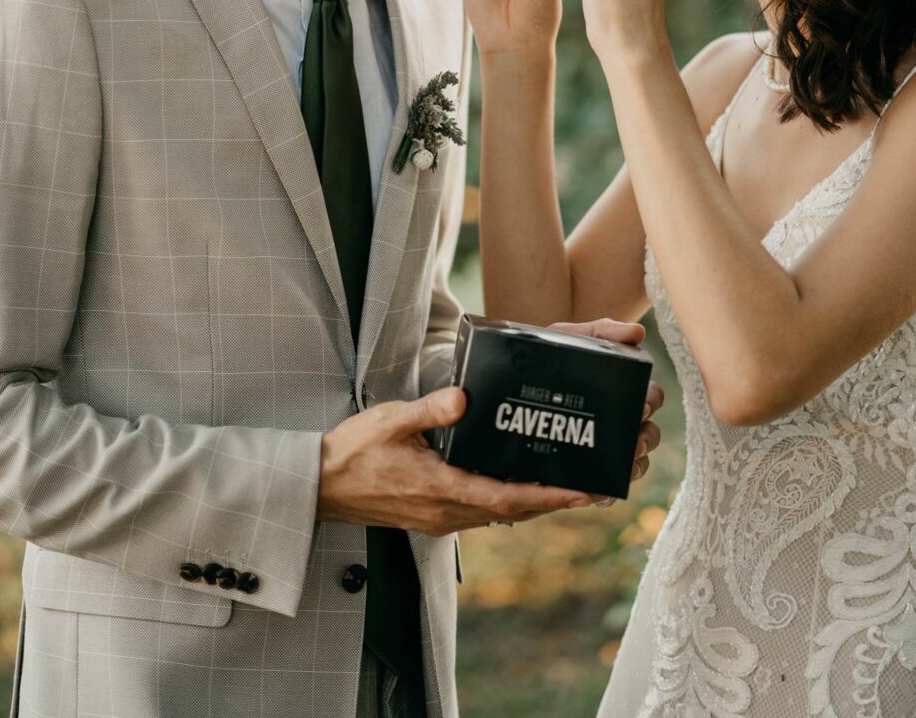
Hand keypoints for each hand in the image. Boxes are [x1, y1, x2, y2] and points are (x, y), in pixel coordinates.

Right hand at [317, 387, 598, 534]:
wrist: (319, 487)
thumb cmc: (352, 453)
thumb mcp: (389, 422)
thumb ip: (428, 410)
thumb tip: (464, 397)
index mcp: (440, 489)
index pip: (506, 497)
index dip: (548, 496)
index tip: (583, 491)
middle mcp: (446, 512)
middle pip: (513, 510)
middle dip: (555, 501)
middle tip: (596, 488)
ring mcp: (439, 518)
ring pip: (500, 514)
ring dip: (536, 503)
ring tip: (570, 487)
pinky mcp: (433, 515)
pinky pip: (482, 511)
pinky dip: (509, 501)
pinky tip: (521, 486)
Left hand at [549, 317, 662, 503]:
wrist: (500, 383)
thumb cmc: (541, 358)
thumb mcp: (564, 339)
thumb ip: (598, 331)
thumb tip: (638, 332)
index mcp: (618, 388)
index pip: (650, 396)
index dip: (650, 401)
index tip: (639, 406)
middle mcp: (617, 419)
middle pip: (649, 432)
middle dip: (646, 437)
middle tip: (633, 439)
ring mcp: (603, 446)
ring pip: (637, 461)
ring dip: (636, 464)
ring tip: (624, 465)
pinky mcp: (584, 469)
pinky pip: (610, 485)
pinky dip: (611, 488)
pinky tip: (601, 489)